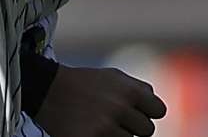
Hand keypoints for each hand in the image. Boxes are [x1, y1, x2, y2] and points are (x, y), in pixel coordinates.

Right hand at [35, 65, 166, 136]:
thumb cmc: (84, 83)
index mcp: (129, 90)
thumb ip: (139, 89)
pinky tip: (93, 130)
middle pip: (147, 130)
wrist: (48, 90)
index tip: (135, 112)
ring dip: (118, 135)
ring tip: (101, 123)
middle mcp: (120, 108)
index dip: (148, 112)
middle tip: (114, 118)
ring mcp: (106, 127)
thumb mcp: (113, 76)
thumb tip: (157, 108)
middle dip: (133, 126)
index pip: (159, 111)